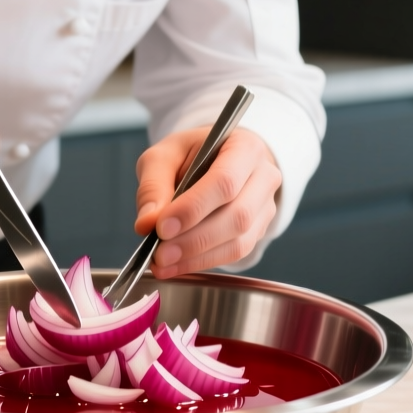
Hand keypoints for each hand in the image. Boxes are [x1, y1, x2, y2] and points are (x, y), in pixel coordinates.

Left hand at [132, 126, 281, 277]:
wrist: (216, 160)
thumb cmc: (192, 154)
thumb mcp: (164, 155)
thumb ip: (153, 185)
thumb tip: (147, 223)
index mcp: (245, 148)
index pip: (225, 182)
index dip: (193, 208)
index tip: (162, 227)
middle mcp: (264, 177)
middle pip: (237, 215)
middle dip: (194, 239)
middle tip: (159, 253)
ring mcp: (265, 207)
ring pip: (239, 241)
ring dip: (197, 257)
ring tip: (163, 263)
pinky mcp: (258, 231)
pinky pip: (235, 253)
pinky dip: (202, 262)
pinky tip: (176, 265)